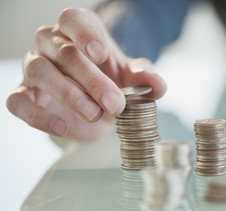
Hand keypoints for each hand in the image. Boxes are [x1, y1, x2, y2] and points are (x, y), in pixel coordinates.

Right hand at [6, 8, 166, 140]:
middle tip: (115, 104)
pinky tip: (63, 127)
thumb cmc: (109, 83)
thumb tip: (159, 86)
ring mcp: (35, 69)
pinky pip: (18, 102)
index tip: (101, 55)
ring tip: (94, 114)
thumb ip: (144, 79)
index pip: (73, 19)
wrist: (93, 104)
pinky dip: (38, 115)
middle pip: (63, 52)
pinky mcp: (24, 95)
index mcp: (79, 32)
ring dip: (68, 95)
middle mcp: (52, 45)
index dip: (85, 34)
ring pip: (39, 71)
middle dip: (91, 80)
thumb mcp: (130, 79)